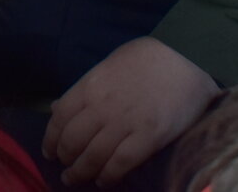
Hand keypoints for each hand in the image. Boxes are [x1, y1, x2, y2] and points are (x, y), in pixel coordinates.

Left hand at [46, 39, 216, 185]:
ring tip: (77, 178)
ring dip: (81, 173)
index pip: (59, 118)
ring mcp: (125, 123)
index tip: (50, 151)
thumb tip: (56, 108)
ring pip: (93, 157)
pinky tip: (104, 180)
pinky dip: (108, 176)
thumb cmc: (147, 58)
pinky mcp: (148, 137)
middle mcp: (103, 106)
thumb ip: (84, 88)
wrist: (187, 58)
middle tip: (66, 167)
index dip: (51, 139)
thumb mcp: (109, 64)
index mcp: (91, 85)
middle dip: (65, 159)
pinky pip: (120, 164)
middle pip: (72, 141)